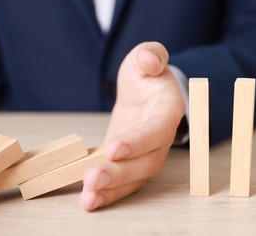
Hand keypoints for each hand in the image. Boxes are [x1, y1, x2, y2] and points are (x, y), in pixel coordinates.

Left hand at [80, 42, 185, 210]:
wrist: (143, 94)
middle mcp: (161, 137)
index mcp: (167, 110)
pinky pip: (125, 182)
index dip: (138, 140)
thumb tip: (150, 60)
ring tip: (88, 199)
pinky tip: (89, 201)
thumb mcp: (146, 57)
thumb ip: (151, 54)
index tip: (114, 149)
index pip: (157, 129)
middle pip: (147, 161)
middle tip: (92, 180)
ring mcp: (147, 153)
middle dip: (120, 173)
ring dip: (112, 189)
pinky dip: (109, 194)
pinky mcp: (132, 163)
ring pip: (135, 177)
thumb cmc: (145, 75)